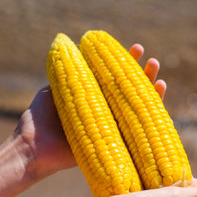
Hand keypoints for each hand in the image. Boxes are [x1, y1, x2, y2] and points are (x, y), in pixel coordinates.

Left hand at [16, 44, 165, 180]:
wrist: (34, 148)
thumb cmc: (39, 119)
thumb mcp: (54, 89)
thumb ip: (69, 74)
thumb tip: (80, 50)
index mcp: (94, 98)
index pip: (115, 78)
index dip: (127, 63)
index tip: (136, 48)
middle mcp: (105, 112)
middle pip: (131, 91)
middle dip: (144, 75)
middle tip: (152, 62)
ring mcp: (112, 129)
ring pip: (139, 109)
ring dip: (152, 93)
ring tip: (160, 77)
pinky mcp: (116, 147)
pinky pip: (139, 135)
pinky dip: (153, 121)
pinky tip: (162, 107)